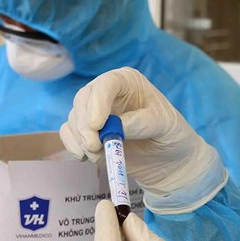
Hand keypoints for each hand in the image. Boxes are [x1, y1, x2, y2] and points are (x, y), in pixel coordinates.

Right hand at [59, 68, 225, 212]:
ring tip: (97, 155)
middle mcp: (107, 92)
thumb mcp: (164, 125)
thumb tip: (112, 126)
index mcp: (127, 81)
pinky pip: (68, 133)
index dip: (97, 103)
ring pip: (74, 117)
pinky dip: (73, 145)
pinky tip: (86, 157)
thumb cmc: (171, 134)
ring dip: (80, 139)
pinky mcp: (87, 131)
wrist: (169, 159)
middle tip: (94, 147)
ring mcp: (95, 111)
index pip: (106, 83)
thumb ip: (140, 123)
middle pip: (83, 99)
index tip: (96, 126)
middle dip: (84, 125)